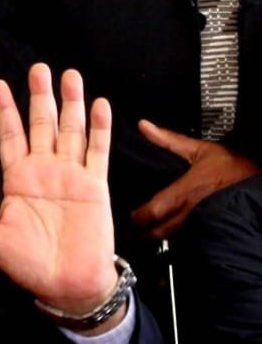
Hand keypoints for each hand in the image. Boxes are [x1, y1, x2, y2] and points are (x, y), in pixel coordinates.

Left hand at [0, 64, 121, 331]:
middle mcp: (44, 170)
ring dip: (70, 104)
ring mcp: (71, 175)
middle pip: (41, 125)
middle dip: (39, 96)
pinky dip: (100, 129)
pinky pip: (98, 152)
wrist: (67, 285)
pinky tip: (100, 105)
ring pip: (71, 131)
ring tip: (69, 75)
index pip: (9, 136)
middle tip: (38, 67)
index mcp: (18, 178)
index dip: (5, 111)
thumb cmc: (29, 264)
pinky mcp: (96, 186)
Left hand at [131, 120, 258, 238]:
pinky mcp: (215, 233)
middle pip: (159, 232)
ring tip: (155, 234)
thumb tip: (145, 126)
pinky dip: (184, 241)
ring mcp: (203, 227)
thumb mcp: (203, 150)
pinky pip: (193, 242)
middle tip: (138, 230)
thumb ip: (170, 140)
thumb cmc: (237, 170)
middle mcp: (191, 215)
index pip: (151, 212)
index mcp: (184, 194)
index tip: (132, 216)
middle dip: (146, 233)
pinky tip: (181, 236)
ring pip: (175, 240)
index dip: (137, 217)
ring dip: (164, 238)